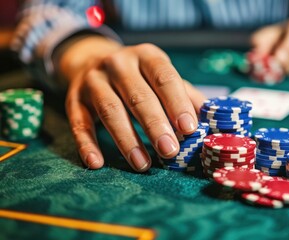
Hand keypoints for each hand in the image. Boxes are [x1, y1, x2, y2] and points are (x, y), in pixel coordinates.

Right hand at [59, 37, 205, 171]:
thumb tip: (211, 120)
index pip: (164, 77)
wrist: (93, 61)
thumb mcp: (161, 76)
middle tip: (170, 151)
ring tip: (142, 164)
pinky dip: (87, 144)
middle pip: (138, 96)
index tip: (189, 128)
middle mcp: (118, 64)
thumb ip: (185, 95)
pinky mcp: (73, 99)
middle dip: (155, 125)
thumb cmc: (139, 76)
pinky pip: (79, 123)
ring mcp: (93, 80)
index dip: (177, 103)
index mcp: (146, 56)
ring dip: (127, 139)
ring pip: (110, 110)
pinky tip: (97, 163)